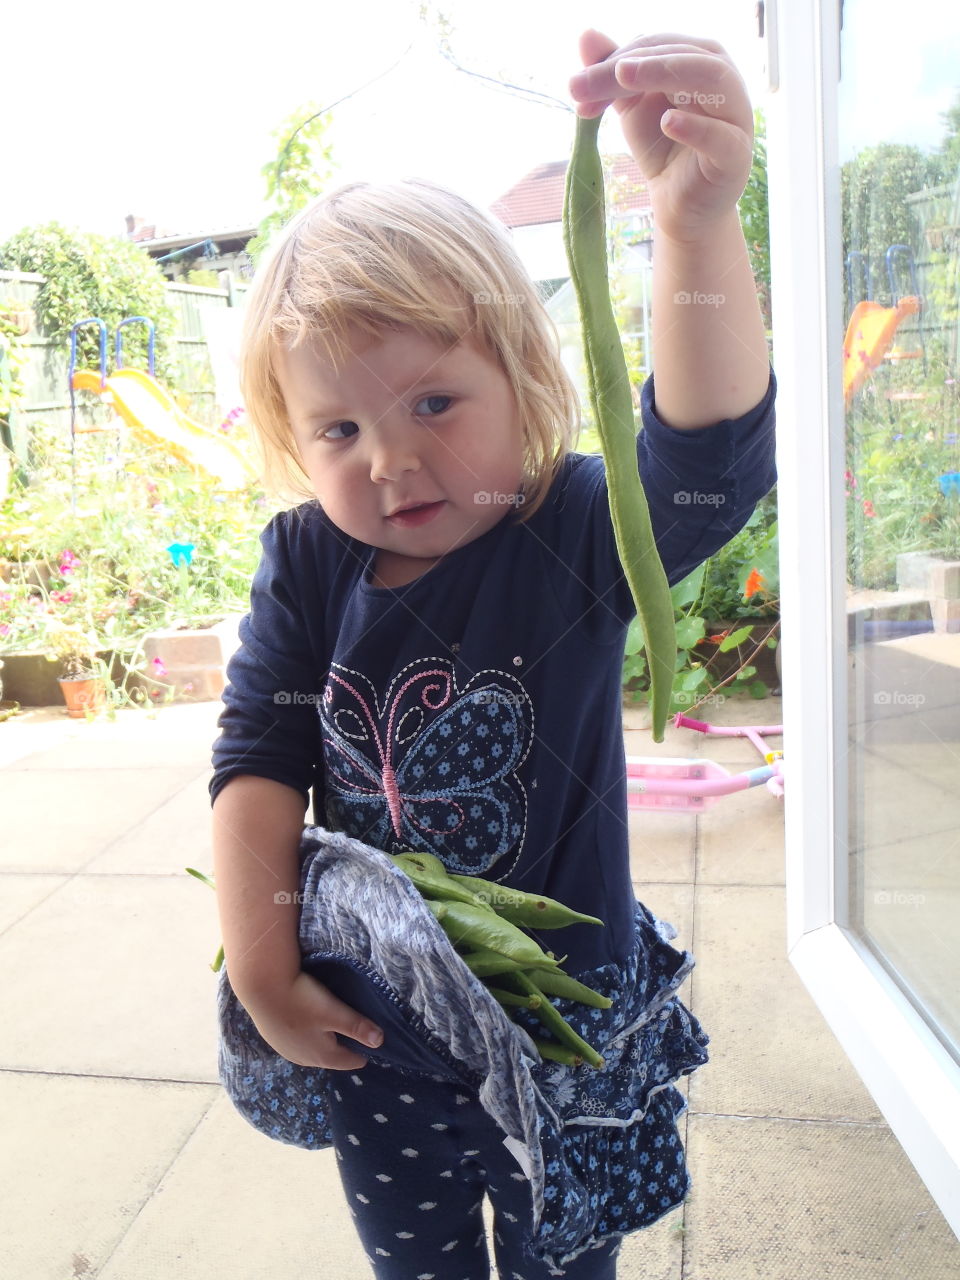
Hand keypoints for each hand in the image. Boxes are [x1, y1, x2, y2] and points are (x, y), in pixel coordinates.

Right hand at [239, 971, 383, 1070]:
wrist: (261, 986)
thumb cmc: (301, 998)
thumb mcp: (334, 1012)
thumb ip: (358, 1027)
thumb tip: (381, 1041)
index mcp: (323, 1056)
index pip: (352, 1061)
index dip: (364, 1049)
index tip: (371, 1035)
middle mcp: (304, 1059)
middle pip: (333, 1056)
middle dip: (345, 1044)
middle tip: (352, 1023)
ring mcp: (287, 1050)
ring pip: (314, 1049)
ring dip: (324, 1039)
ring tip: (329, 1019)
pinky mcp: (274, 1038)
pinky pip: (298, 1041)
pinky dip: (307, 1033)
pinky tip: (305, 1018)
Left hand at [568, 30, 753, 242]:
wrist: (680, 204)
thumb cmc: (662, 146)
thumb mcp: (631, 108)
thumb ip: (612, 74)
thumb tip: (586, 34)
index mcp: (698, 58)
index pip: (656, 45)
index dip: (615, 60)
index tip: (575, 89)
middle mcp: (724, 77)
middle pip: (679, 55)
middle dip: (631, 64)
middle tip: (586, 81)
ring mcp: (735, 115)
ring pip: (711, 78)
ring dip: (665, 72)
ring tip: (623, 78)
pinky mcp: (736, 155)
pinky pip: (721, 136)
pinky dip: (696, 127)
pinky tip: (668, 122)